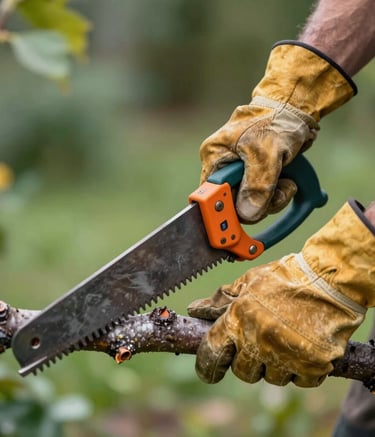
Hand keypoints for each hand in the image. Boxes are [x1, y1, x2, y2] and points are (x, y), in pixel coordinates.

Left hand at [188, 200, 374, 386]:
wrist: (329, 280)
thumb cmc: (285, 277)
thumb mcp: (248, 282)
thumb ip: (220, 300)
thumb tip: (195, 310)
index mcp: (238, 320)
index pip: (211, 354)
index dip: (207, 366)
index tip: (211, 368)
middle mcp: (258, 342)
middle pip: (243, 372)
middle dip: (248, 361)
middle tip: (261, 341)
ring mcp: (286, 356)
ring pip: (272, 378)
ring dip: (276, 364)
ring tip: (286, 338)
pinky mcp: (312, 366)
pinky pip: (299, 380)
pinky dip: (302, 368)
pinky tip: (304, 345)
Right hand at [200, 42, 355, 222]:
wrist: (294, 109)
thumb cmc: (275, 121)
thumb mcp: (266, 153)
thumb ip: (256, 185)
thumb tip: (247, 215)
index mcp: (215, 157)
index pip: (211, 195)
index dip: (224, 210)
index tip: (238, 222)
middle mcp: (223, 167)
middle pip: (232, 204)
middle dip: (258, 204)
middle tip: (278, 192)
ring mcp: (239, 174)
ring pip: (249, 205)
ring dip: (273, 200)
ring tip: (287, 183)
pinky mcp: (255, 178)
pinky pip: (262, 200)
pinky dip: (277, 196)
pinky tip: (287, 182)